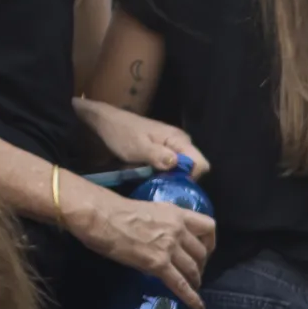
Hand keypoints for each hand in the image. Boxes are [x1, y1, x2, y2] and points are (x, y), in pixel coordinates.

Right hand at [64, 185, 215, 306]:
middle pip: (201, 252)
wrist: (102, 217)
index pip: (208, 227)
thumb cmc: (117, 212)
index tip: (204, 251)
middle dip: (201, 265)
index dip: (210, 243)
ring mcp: (169, 247)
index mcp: (177, 213)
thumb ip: (164, 224)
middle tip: (194, 273)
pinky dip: (191, 297)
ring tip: (193, 287)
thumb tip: (165, 239)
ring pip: (193, 269)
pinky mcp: (158, 264)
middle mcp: (178, 230)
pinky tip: (197, 306)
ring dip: (195, 280)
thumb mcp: (151, 211)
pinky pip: (180, 284)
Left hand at [74, 98, 205, 177]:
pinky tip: (150, 176)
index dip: (191, 178)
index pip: (201, 164)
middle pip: (193, 168)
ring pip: (183, 168)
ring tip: (153, 182)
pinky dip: (164, 173)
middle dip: (180, 180)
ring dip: (170, 177)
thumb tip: (176, 163)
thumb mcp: (137, 147)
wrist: (106, 123)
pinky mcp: (164, 149)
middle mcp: (181, 142)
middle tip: (160, 186)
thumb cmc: (121, 134)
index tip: (172, 184)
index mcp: (178, 140)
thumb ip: (157, 155)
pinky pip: (172, 166)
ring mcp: (173, 146)